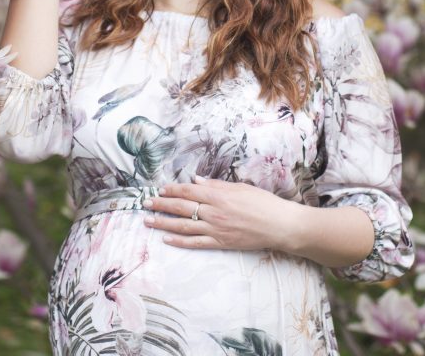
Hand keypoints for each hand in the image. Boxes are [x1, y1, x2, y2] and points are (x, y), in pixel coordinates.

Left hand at [141, 175, 303, 252]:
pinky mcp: (220, 243)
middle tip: (145, 203)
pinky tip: (166, 240)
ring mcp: (215, 229)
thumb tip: (196, 180)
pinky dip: (179, 242)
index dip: (171, 190)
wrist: (279, 225)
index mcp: (218, 195)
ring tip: (148, 221)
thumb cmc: (263, 203)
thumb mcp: (240, 187)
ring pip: (183, 226)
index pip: (188, 191)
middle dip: (161, 204)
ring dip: (163, 223)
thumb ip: (216, 185)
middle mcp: (213, 212)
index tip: (159, 189)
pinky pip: (195, 243)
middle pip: (181, 207)